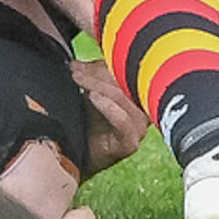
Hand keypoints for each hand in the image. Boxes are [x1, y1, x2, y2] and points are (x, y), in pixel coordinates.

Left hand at [71, 59, 147, 177]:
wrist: (78, 155)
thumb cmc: (88, 123)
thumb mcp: (91, 92)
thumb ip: (90, 75)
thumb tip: (77, 63)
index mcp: (139, 94)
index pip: (127, 71)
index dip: (105, 64)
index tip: (79, 64)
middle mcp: (144, 110)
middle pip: (124, 82)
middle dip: (96, 74)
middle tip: (75, 71)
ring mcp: (139, 128)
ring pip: (121, 98)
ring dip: (96, 86)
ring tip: (78, 80)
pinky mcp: (130, 142)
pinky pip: (122, 121)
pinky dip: (107, 106)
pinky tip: (92, 97)